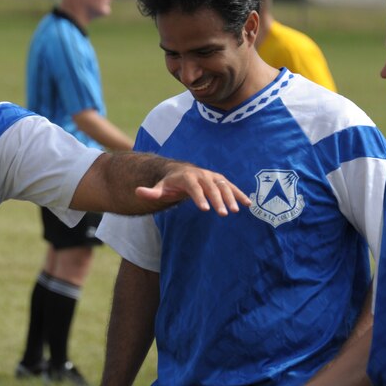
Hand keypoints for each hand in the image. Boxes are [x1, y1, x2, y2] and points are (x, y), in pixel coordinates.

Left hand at [135, 166, 250, 215]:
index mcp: (187, 177)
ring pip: (223, 186)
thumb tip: (137, 192)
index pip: (194, 188)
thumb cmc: (169, 183)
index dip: (200, 197)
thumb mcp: (160, 188)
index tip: (205, 210)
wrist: (180, 171)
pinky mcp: (220, 180)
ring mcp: (212, 176)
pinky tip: (248, 204)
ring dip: (231, 197)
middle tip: (223, 214)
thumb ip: (150, 192)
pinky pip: (231, 186)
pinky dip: (240, 194)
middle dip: (218, 200)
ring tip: (236, 211)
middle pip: (211, 187)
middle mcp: (202, 175)